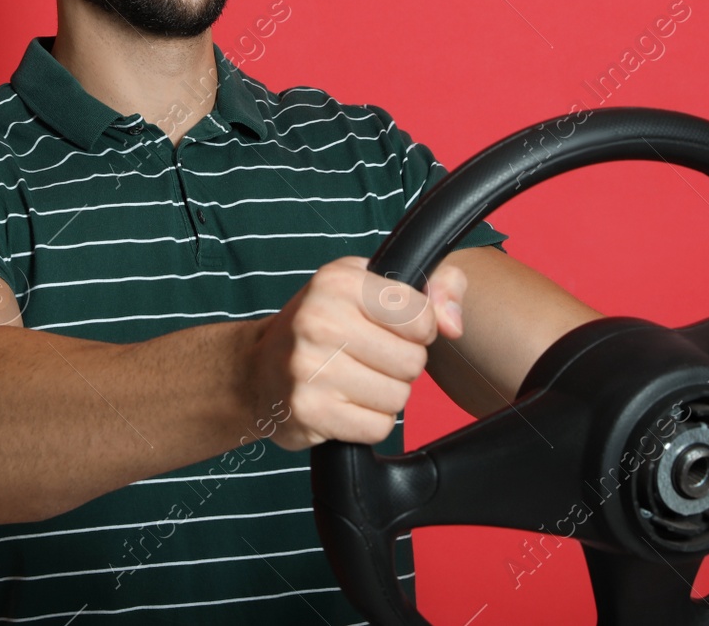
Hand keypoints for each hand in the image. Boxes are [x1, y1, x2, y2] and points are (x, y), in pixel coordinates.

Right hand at [249, 255, 466, 450]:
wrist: (254, 369)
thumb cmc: (322, 323)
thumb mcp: (370, 284)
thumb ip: (434, 286)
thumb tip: (454, 325)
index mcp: (339, 281)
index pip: (421, 317)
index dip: (417, 329)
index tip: (390, 328)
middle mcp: (319, 320)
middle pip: (412, 363)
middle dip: (400, 366)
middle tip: (367, 357)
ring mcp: (311, 368)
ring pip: (398, 398)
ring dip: (384, 395)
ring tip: (353, 379)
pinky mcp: (309, 411)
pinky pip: (377, 427)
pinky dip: (368, 421)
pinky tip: (344, 402)